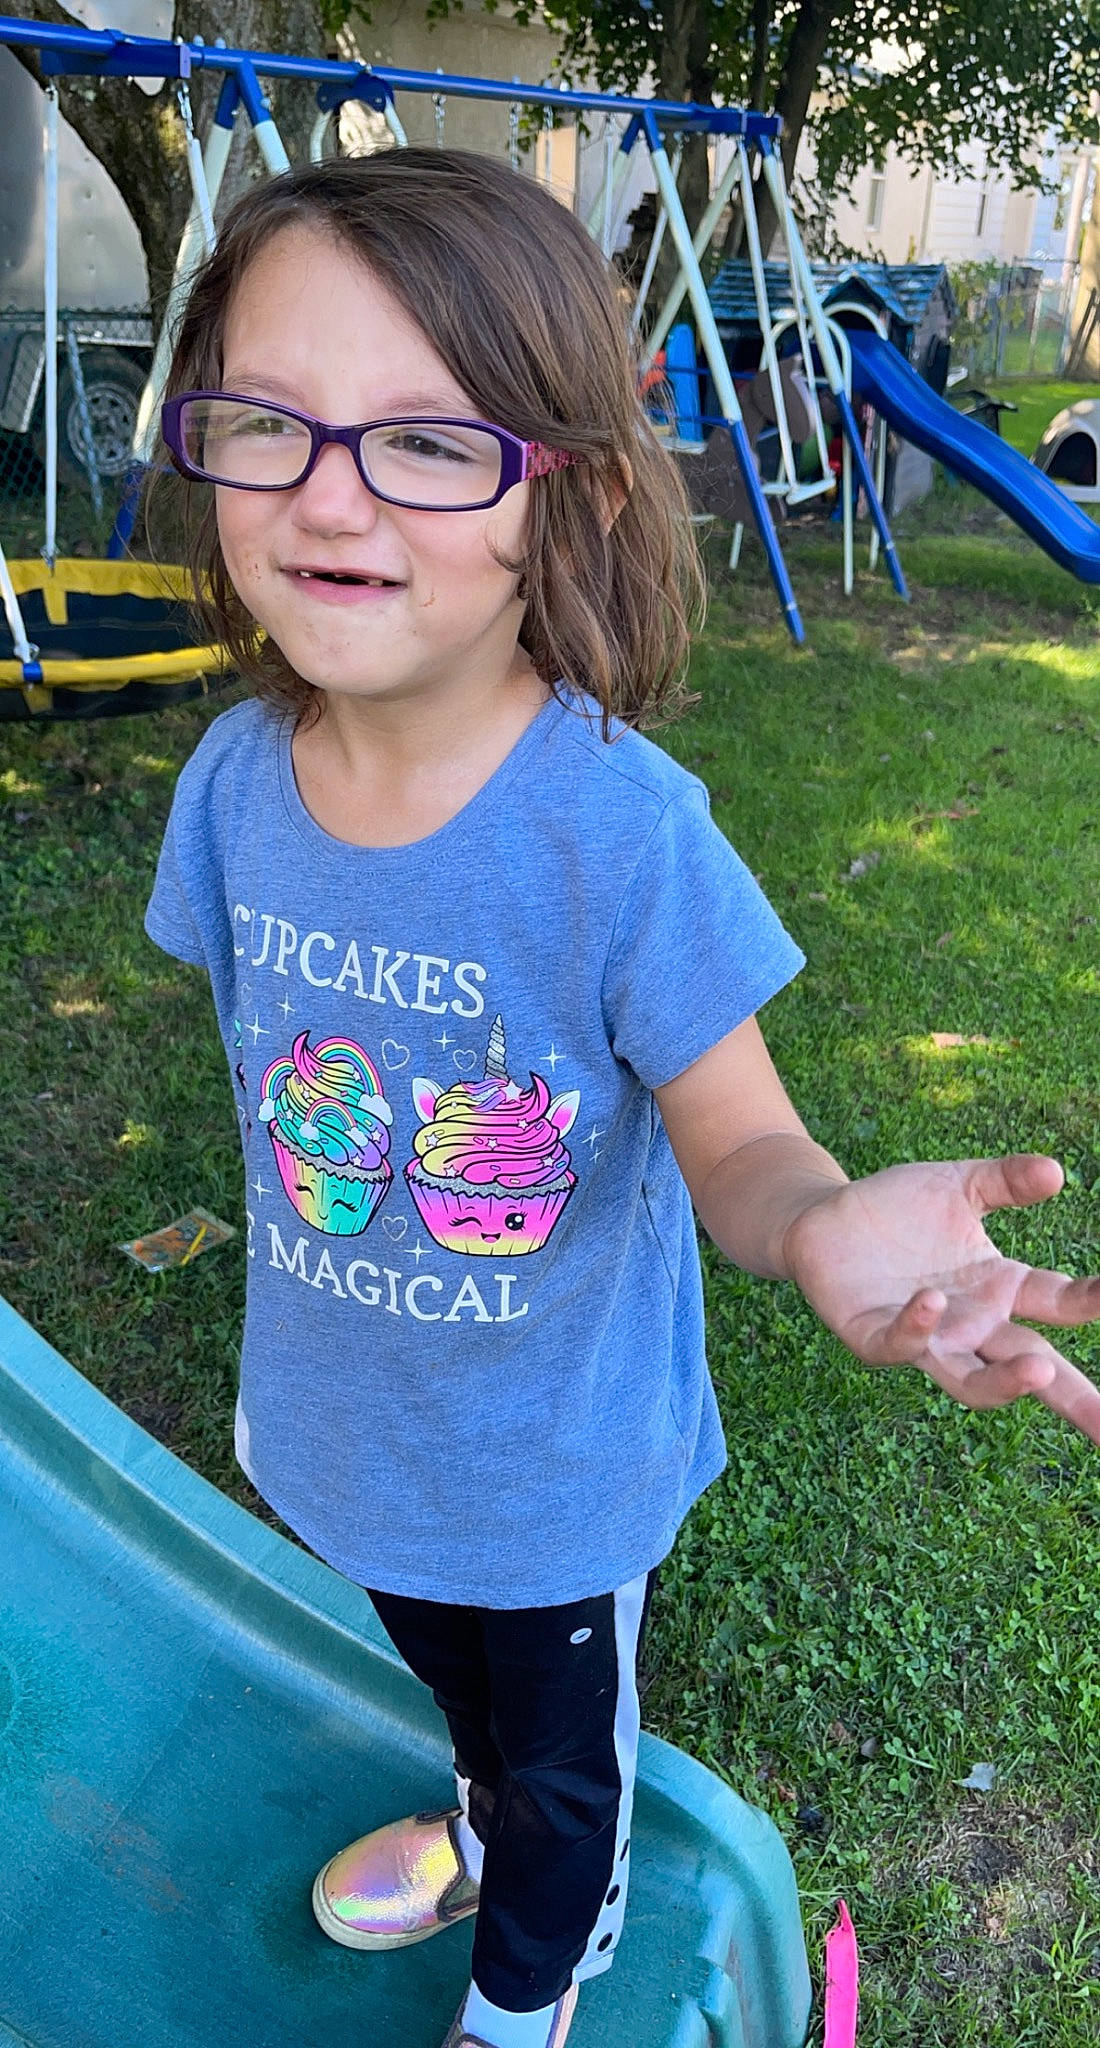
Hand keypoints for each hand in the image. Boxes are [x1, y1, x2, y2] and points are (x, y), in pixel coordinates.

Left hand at [782, 1154, 1099, 1443]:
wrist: (825, 1217)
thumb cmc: (900, 1208)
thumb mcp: (960, 1183)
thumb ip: (1006, 1180)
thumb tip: (1057, 1171)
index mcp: (999, 1288)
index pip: (1058, 1303)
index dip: (1090, 1300)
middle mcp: (969, 1324)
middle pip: (1029, 1367)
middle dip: (1069, 1394)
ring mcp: (924, 1338)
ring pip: (970, 1381)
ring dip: (1005, 1383)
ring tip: (1040, 1369)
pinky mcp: (872, 1336)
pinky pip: (899, 1346)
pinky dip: (918, 1327)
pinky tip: (932, 1300)